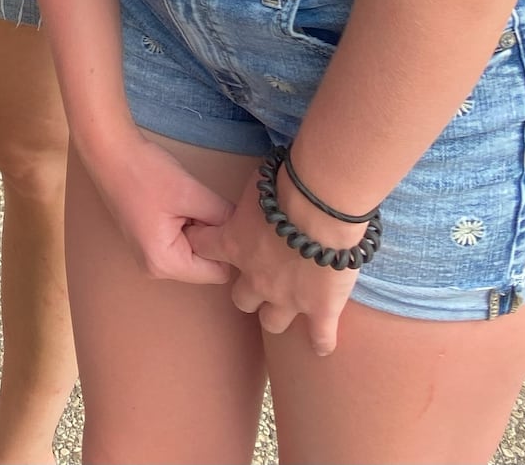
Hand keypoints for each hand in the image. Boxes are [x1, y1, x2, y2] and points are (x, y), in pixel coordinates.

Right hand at [80, 123, 235, 285]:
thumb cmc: (145, 172)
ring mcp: (149, 256)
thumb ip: (223, 216)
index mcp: (165, 264)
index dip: (226, 246)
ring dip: (198, 228)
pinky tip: (175, 201)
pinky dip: (185, 224)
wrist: (109, 151)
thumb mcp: (191, 193)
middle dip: (210, 236)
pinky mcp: (148, 242)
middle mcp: (155, 268)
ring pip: (193, 250)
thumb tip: (245, 231)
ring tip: (185, 201)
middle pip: (204, 263)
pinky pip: (180, 242)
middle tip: (199, 204)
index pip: (218, 272)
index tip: (219, 217)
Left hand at [189, 163, 358, 354]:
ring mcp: (288, 298)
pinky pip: (319, 337)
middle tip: (263, 277)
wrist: (320, 209)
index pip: (203, 248)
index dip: (205, 245)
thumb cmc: (286, 185)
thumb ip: (252, 195)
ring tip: (289, 307)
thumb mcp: (258, 182)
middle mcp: (256, 277)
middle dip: (250, 290)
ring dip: (278, 313)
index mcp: (234, 243)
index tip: (209, 242)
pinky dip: (320, 340)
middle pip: (241, 299)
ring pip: (272, 322)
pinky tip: (321, 343)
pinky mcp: (320, 309)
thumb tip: (259, 188)